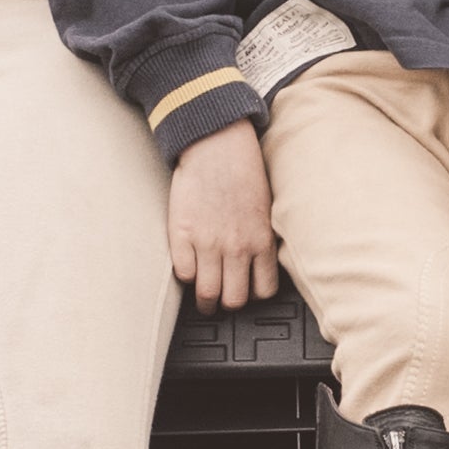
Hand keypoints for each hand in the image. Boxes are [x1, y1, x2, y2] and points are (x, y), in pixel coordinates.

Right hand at [168, 121, 278, 310]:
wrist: (216, 144)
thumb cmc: (243, 171)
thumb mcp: (266, 209)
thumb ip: (262, 240)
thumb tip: (258, 265)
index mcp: (261, 241)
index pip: (262, 290)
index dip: (253, 295)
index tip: (246, 291)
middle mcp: (237, 247)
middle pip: (234, 299)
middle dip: (227, 304)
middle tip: (220, 300)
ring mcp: (208, 243)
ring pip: (207, 293)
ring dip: (204, 300)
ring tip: (202, 298)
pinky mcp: (182, 234)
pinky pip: (183, 272)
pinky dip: (185, 275)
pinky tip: (189, 267)